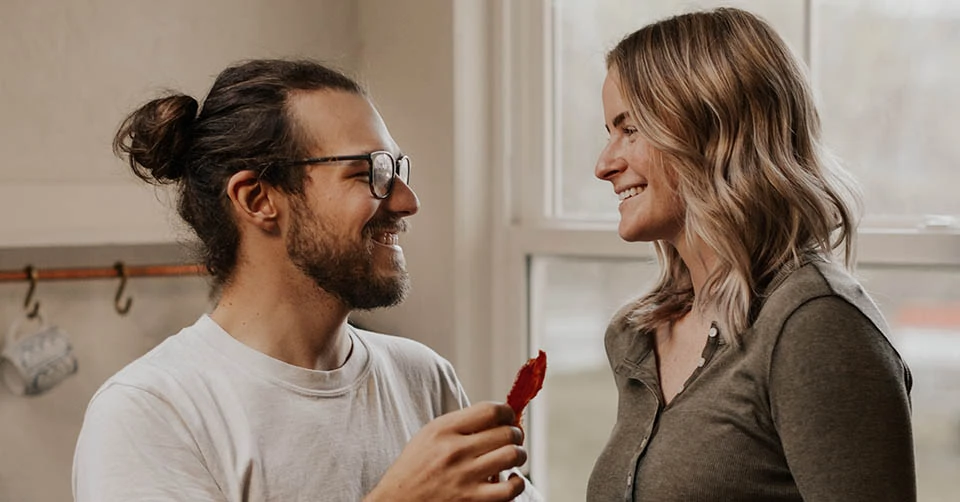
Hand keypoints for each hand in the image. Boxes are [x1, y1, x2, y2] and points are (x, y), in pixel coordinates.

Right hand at [365, 402, 526, 501]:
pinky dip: (516, 483)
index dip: (508, 412)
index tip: (508, 418)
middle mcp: (455, 450)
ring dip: (519, 455)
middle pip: (506, 432)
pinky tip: (509, 480)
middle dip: (516, 434)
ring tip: (512, 457)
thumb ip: (460, 424)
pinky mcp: (472, 501)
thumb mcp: (429, 436)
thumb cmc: (414, 469)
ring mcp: (465, 477)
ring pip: (513, 455)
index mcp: (444, 430)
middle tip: (513, 439)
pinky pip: (510, 489)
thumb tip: (497, 417)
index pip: (491, 411)